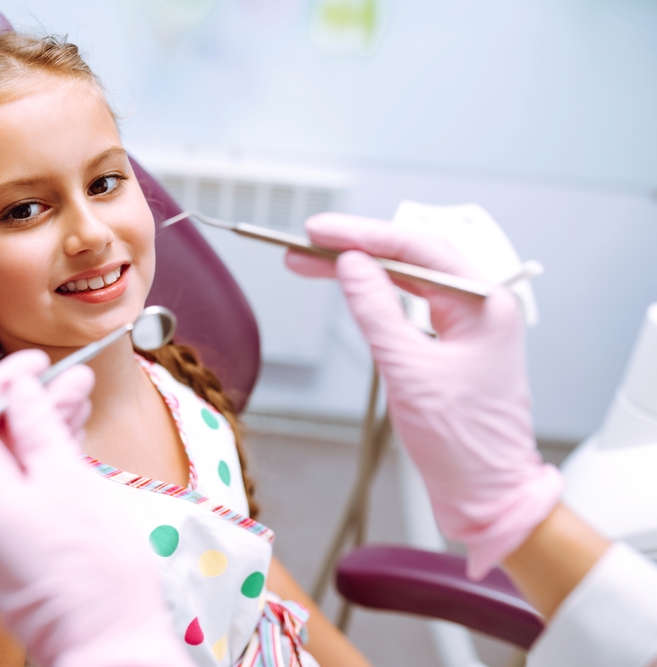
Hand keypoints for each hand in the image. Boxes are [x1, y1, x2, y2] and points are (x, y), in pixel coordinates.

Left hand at [0, 350, 192, 666]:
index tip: (38, 361)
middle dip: (29, 402)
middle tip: (73, 378)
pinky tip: (71, 438)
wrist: (105, 639)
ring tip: (81, 401)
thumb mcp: (66, 476)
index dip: (2, 377)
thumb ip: (37, 424)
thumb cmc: (90, 565)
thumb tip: (21, 388)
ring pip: (3, 462)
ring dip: (39, 429)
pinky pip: (11, 491)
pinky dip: (38, 463)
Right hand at [287, 214, 563, 578]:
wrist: (487, 494)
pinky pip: (408, 306)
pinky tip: (348, 288)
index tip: (320, 230)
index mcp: (485, 304)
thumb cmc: (462, 443)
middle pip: (410, 259)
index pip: (418, 249)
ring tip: (310, 263)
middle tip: (305, 244)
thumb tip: (351, 266)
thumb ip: (377, 311)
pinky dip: (374, 297)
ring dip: (360, 271)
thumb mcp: (408, 371)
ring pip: (406, 281)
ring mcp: (466, 326)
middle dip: (355, 249)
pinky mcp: (450, 346)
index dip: (363, 235)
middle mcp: (480, 306)